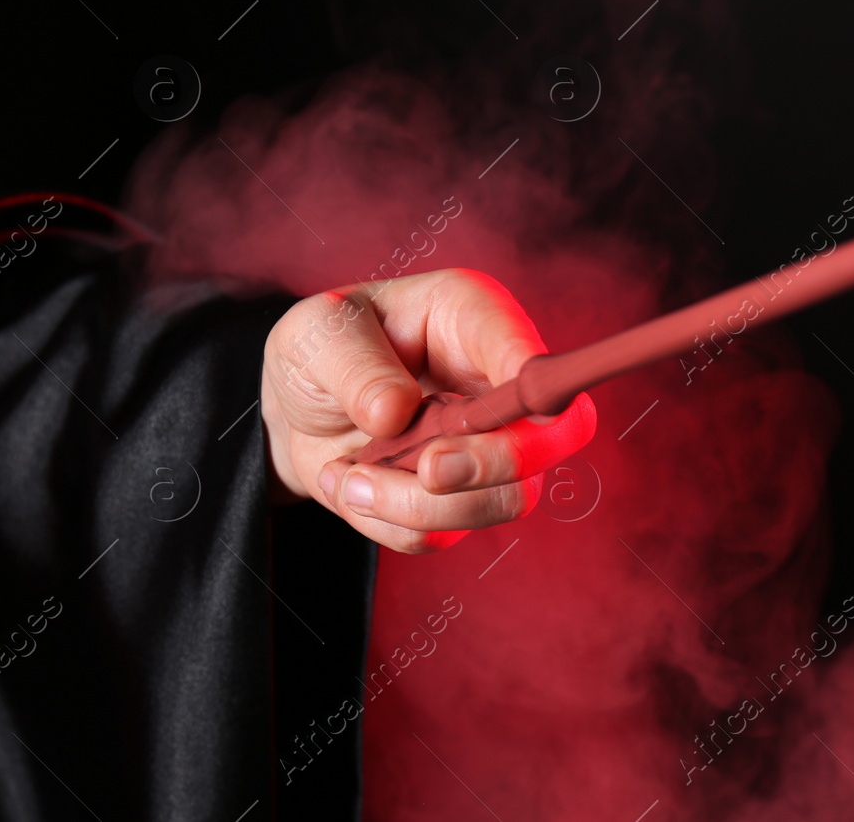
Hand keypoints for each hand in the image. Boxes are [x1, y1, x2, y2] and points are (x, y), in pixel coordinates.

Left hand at [259, 269, 596, 552]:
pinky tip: (353, 487)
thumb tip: (397, 412)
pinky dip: (389, 523)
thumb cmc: (319, 351)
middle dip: (491, 465)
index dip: (529, 392)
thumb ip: (354, 367)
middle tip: (425, 470)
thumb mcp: (315, 337)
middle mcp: (499, 382)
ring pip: (505, 499)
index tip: (475, 419)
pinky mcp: (463, 496)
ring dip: (419, 506)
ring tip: (351, 479)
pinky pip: (446, 534)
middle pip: (556, 437)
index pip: (532, 357)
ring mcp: (490, 445)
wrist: (296, 410)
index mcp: (476, 319)